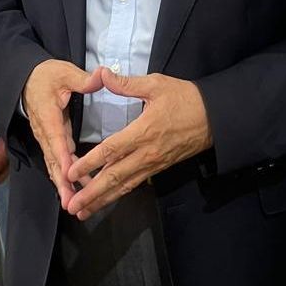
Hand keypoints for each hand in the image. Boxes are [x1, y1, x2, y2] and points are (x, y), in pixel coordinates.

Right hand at [22, 60, 102, 209]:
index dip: (62, 156)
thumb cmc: (45, 76)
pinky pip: (56, 162)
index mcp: (48, 115)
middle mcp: (44, 132)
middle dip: (62, 182)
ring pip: (53, 165)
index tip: (70, 173)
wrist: (25, 79)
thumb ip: (83, 79)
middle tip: (71, 202)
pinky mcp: (50, 141)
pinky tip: (77, 190)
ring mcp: (46, 138)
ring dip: (63, 184)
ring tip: (75, 204)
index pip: (56, 139)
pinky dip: (64, 177)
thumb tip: (102, 76)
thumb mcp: (65, 73)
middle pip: (53, 160)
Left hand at [65, 67, 212, 220]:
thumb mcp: (156, 84)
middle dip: (91, 193)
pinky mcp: (159, 168)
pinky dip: (118, 194)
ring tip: (83, 212)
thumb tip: (102, 74)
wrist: (215, 117)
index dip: (89, 163)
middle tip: (71, 206)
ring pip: (124, 186)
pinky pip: (135, 184)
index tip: (70, 172)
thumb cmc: (185, 98)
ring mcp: (153, 164)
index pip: (111, 150)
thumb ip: (127, 83)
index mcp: (143, 131)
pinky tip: (106, 200)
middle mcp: (146, 153)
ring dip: (102, 200)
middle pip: (114, 177)